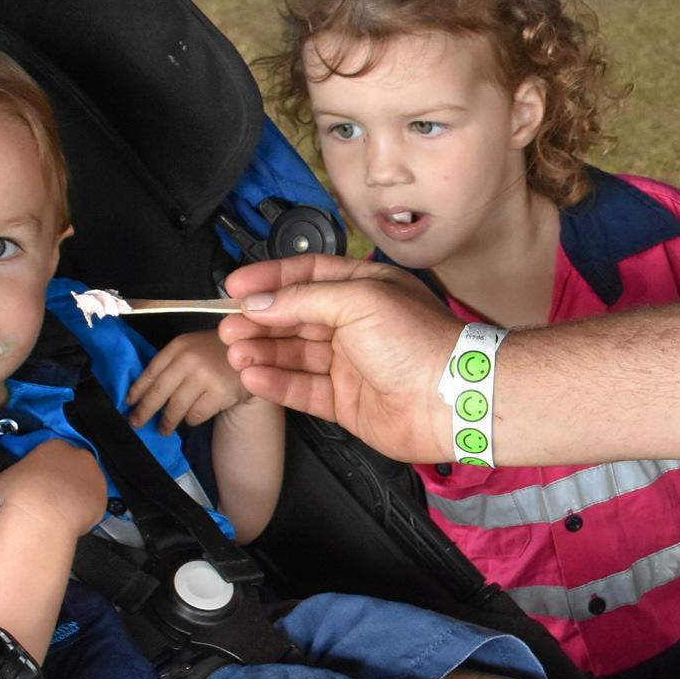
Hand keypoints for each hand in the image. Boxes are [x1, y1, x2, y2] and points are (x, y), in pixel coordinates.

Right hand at [0, 439, 107, 538]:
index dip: (48, 469)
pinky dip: (86, 510)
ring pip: (87, 484)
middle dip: (66, 480)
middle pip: (74, 467)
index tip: (41, 483)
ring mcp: (94, 476)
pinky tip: (73, 519)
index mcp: (56, 447)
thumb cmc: (21, 490)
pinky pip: (94, 502)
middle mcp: (79, 457)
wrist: (43, 512)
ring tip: (62, 510)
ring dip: (77, 494)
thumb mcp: (0, 482)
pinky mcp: (102, 497)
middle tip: (52, 497)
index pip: (54, 453)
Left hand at [125, 332, 246, 433]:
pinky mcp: (220, 393)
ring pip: (175, 408)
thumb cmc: (218, 352)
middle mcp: (189, 359)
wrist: (256, 354)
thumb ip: (171, 363)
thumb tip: (143, 392)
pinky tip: (191, 419)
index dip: (136, 390)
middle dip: (144, 411)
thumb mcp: (192, 347)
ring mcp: (205, 376)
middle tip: (135, 424)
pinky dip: (191, 419)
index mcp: (178, 346)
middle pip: (158, 392)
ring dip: (166, 422)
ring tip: (163, 430)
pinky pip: (195, 415)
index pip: (150, 372)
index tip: (127, 404)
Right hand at [219, 254, 464, 461]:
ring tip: (234, 350)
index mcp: (365, 288)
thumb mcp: (358, 300)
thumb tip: (261, 301)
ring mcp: (351, 364)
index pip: (307, 276)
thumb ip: (303, 300)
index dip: (270, 280)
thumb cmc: (419, 342)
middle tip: (227, 324)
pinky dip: (276, 382)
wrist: (451, 399)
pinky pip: (302, 388)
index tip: (235, 287)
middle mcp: (357, 324)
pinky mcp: (346, 401)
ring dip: (262, 350)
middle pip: (295, 317)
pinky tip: (253, 375)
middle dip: (259, 319)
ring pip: (295, 354)